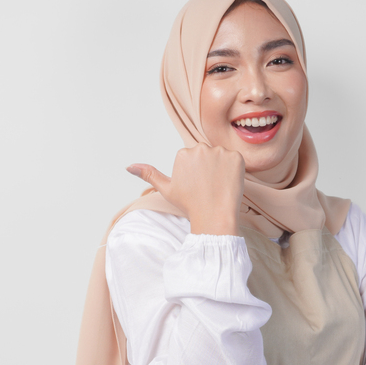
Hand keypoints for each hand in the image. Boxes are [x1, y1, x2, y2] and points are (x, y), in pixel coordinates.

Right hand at [126, 144, 244, 234]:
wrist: (214, 216)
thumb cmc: (190, 204)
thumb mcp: (166, 189)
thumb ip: (149, 174)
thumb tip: (129, 166)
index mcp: (183, 153)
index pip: (193, 159)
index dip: (196, 174)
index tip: (197, 187)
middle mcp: (201, 148)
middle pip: (207, 155)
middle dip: (208, 168)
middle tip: (207, 187)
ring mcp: (220, 152)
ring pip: (221, 157)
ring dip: (221, 169)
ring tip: (218, 186)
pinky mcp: (237, 157)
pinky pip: (236, 160)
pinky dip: (234, 170)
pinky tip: (228, 183)